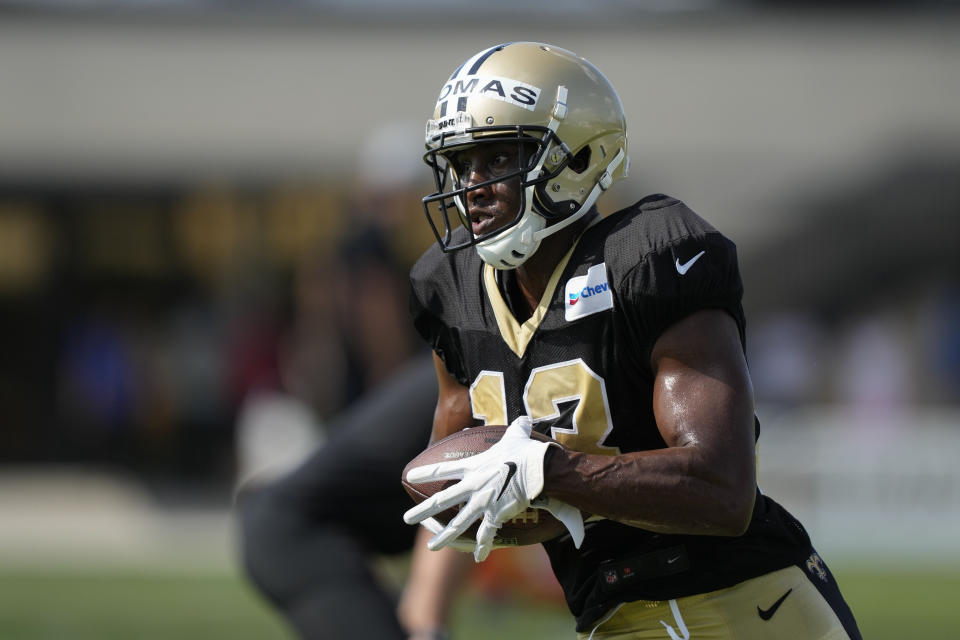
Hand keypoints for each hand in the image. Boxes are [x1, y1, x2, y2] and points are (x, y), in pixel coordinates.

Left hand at [403, 416, 582, 559]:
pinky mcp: (497, 515)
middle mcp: (473, 486)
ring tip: (431, 546)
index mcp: (474, 467)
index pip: (443, 469)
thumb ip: (515, 428)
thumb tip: (522, 418)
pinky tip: (477, 558)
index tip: (409, 476)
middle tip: (406, 518)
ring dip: (444, 536)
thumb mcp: (517, 434)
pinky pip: (487, 534)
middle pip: (443, 500)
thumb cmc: (527, 450)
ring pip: (459, 523)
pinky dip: (482, 547)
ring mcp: (483, 502)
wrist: (538, 469)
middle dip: (422, 510)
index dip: (425, 473)